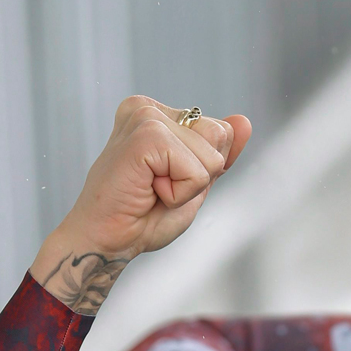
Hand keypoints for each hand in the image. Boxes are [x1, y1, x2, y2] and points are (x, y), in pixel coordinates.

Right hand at [30, 96, 252, 312]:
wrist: (107, 242)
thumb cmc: (144, 216)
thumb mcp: (195, 182)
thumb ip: (220, 151)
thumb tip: (243, 120)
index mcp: (159, 115)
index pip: (221, 131)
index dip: (204, 168)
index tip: (164, 180)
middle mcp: (149, 109)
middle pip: (220, 136)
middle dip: (200, 175)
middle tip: (157, 188)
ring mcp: (146, 118)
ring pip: (211, 156)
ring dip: (188, 187)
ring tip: (151, 190)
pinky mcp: (146, 136)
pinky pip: (197, 171)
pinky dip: (180, 194)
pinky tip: (148, 191)